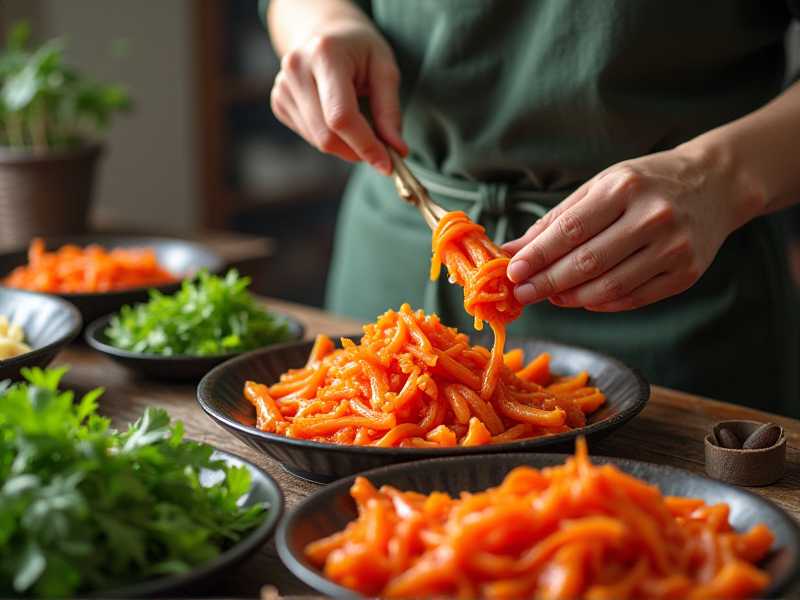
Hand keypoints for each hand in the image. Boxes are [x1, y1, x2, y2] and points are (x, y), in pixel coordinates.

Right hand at [269, 21, 407, 175]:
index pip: (341, 117)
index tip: (388, 164)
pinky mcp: (279, 103)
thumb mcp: (385, 69)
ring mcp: (283, 87)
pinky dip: (331, 139)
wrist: (327, 33)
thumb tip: (396, 149)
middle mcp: (296, 69)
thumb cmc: (360, 50)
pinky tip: (338, 117)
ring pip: (318, 141)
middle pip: (327, 136)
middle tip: (381, 150)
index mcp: (325, 54)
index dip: (366, 146)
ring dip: (346, 147)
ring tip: (361, 126)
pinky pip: (310, 137)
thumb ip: (390, 110)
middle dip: (358, 151)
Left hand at [502, 147, 760, 310]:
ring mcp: (674, 248)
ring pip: (610, 287)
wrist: (714, 185)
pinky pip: (634, 299)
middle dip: (547, 282)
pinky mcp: (687, 274)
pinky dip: (601, 303)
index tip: (512, 272)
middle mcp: (653, 217)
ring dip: (571, 298)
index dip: (538, 256)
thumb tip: (511, 250)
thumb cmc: (646, 183)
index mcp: (625, 188)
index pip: (570, 230)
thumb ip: (555, 220)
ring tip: (549, 296)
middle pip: (587, 263)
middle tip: (521, 294)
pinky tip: (582, 299)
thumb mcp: (600, 187)